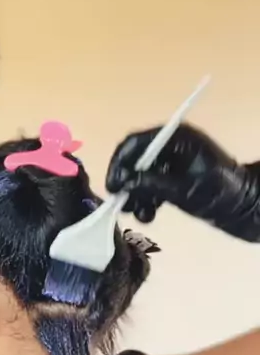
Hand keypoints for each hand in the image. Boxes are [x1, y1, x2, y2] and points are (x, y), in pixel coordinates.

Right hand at [106, 123, 259, 241]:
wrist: (242, 207)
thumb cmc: (220, 193)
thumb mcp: (184, 190)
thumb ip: (152, 185)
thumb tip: (124, 183)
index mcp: (175, 139)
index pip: (136, 143)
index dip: (120, 163)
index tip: (113, 187)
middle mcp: (169, 147)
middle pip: (134, 160)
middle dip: (126, 183)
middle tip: (122, 205)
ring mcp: (170, 164)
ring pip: (139, 177)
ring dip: (135, 196)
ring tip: (141, 215)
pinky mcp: (171, 180)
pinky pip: (149, 187)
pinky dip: (145, 201)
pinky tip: (149, 215)